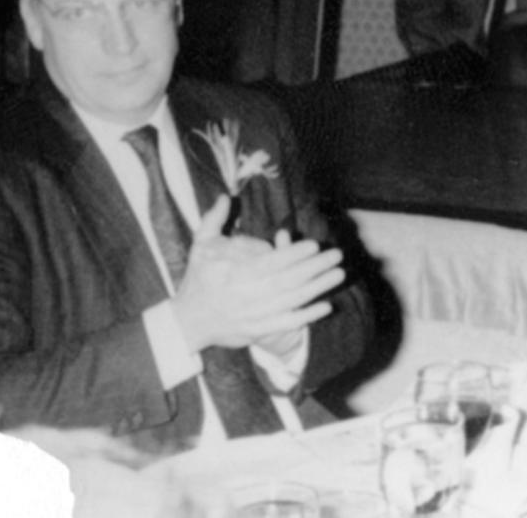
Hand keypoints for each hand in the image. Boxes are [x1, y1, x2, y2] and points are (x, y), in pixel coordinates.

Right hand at [172, 196, 343, 351]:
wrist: (187, 321)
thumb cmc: (198, 278)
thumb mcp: (201, 245)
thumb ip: (214, 219)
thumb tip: (225, 196)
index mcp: (233, 272)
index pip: (270, 263)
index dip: (294, 254)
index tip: (315, 245)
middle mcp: (245, 294)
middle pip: (287, 280)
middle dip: (316, 267)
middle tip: (337, 255)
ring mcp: (252, 315)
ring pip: (291, 301)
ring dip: (318, 288)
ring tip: (339, 274)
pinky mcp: (257, 331)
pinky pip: (286, 324)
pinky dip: (307, 316)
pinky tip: (326, 306)